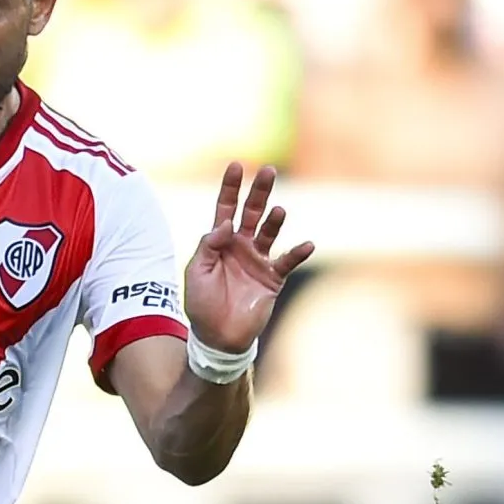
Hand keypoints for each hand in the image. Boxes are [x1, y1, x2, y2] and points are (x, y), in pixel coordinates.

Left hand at [182, 162, 313, 353]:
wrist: (217, 337)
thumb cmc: (202, 304)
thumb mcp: (196, 271)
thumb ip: (208, 245)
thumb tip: (225, 224)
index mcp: (220, 242)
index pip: (226, 208)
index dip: (231, 187)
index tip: (237, 165)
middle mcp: (241, 246)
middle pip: (252, 212)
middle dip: (260, 192)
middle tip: (269, 171)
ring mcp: (258, 261)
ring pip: (269, 233)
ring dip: (275, 221)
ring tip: (278, 211)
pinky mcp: (272, 279)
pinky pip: (287, 262)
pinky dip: (298, 253)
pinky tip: (307, 244)